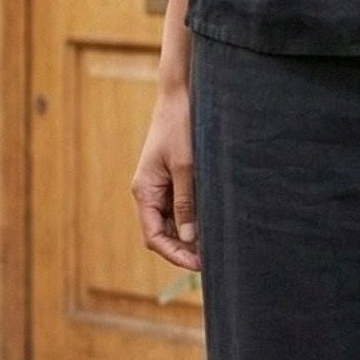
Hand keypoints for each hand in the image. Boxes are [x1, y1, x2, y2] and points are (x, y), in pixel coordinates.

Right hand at [131, 79, 201, 271]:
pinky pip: (180, 205)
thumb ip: (186, 203)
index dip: (174, 254)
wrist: (180, 96)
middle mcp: (149, 191)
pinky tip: (212, 222)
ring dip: (190, 234)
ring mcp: (160, 185)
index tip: (198, 264)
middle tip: (212, 259)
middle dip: (184, 248)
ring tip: (215, 243)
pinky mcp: (172, 177)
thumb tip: (190, 239)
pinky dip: (193, 217)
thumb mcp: (186, 166)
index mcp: (144, 191)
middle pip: (162, 232)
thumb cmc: (181, 127)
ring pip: (173, 221)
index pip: (154, 236)